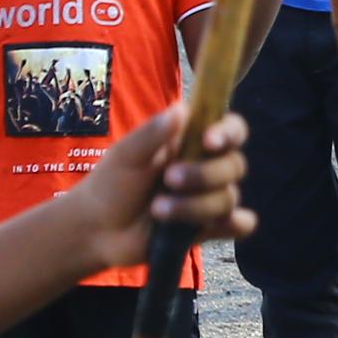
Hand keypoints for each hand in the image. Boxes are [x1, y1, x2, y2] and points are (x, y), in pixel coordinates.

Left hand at [54, 105, 255, 272]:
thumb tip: (181, 109)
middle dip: (204, 174)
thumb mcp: (126, 154)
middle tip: (169, 179)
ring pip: (228, 198)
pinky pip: (240, 225)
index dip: (229, 133)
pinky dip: (236, 225)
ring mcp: (209, 199)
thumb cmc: (111, 183)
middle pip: (234, 165)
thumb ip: (153, 133)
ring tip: (158, 210)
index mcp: (192, 143)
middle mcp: (207, 167)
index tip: (208, 141)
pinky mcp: (208, 228)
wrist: (97, 228)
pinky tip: (211, 226)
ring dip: (195, 205)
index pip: (231, 130)